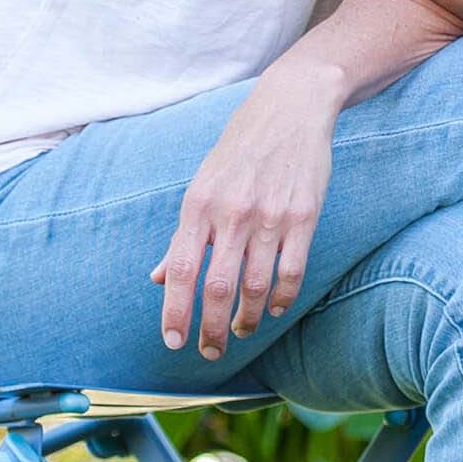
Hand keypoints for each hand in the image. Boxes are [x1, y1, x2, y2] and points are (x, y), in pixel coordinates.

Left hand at [150, 64, 343, 358]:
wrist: (290, 109)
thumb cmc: (241, 149)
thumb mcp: (202, 185)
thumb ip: (183, 235)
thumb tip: (159, 278)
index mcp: (198, 205)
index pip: (181, 269)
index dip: (176, 311)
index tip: (173, 340)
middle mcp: (231, 214)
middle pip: (218, 287)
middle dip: (211, 327)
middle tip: (209, 352)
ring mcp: (269, 218)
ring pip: (255, 286)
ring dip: (246, 318)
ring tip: (240, 332)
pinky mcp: (303, 218)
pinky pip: (291, 272)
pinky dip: (280, 299)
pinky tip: (271, 310)